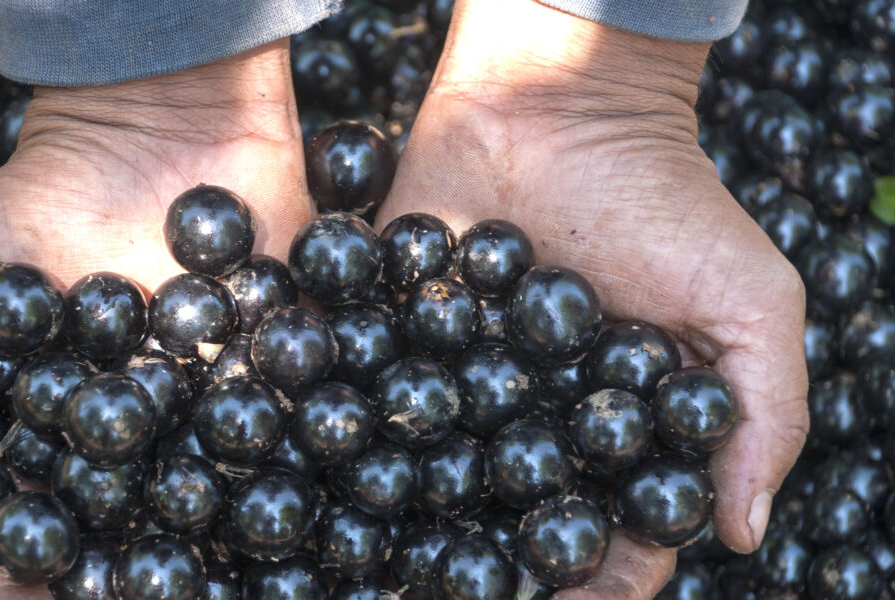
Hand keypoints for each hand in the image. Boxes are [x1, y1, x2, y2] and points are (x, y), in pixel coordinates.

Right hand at [0, 41, 313, 598]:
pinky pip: (285, 441)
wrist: (160, 122)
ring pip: (202, 505)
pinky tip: (283, 534)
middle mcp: (129, 429)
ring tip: (201, 595)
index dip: (22, 565)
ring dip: (201, 554)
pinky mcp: (275, 375)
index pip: (31, 514)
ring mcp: (205, 406)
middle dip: (114, 576)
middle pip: (120, 527)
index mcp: (50, 421)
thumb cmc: (40, 193)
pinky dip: (286, 483)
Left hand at [378, 1, 808, 596]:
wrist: (556, 106)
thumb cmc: (667, 203)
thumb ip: (761, 414)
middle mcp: (536, 422)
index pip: (614, 529)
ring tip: (382, 577)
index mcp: (617, 430)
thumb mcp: (748, 302)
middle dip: (495, 571)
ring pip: (437, 481)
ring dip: (411, 531)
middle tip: (452, 598)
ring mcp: (462, 385)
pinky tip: (328, 485)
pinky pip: (373, 401)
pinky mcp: (397, 339)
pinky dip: (350, 441)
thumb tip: (740, 534)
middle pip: (517, 521)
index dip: (597, 580)